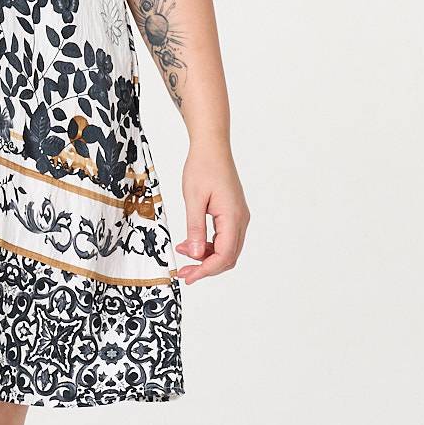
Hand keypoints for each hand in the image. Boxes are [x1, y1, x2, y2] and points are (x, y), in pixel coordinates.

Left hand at [174, 143, 248, 283]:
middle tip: (184, 273)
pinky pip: (224, 238)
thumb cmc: (202, 168)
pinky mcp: (233, 214)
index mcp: (232, 217)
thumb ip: (195, 228)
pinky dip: (208, 246)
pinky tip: (190, 243)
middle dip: (206, 268)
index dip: (206, 269)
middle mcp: (240, 220)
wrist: (212, 148)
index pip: (224, 255)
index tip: (187, 276)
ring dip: (206, 257)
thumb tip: (194, 254)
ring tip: (183, 254)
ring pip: (227, 249)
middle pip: (228, 257)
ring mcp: (239, 217)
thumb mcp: (193, 199)